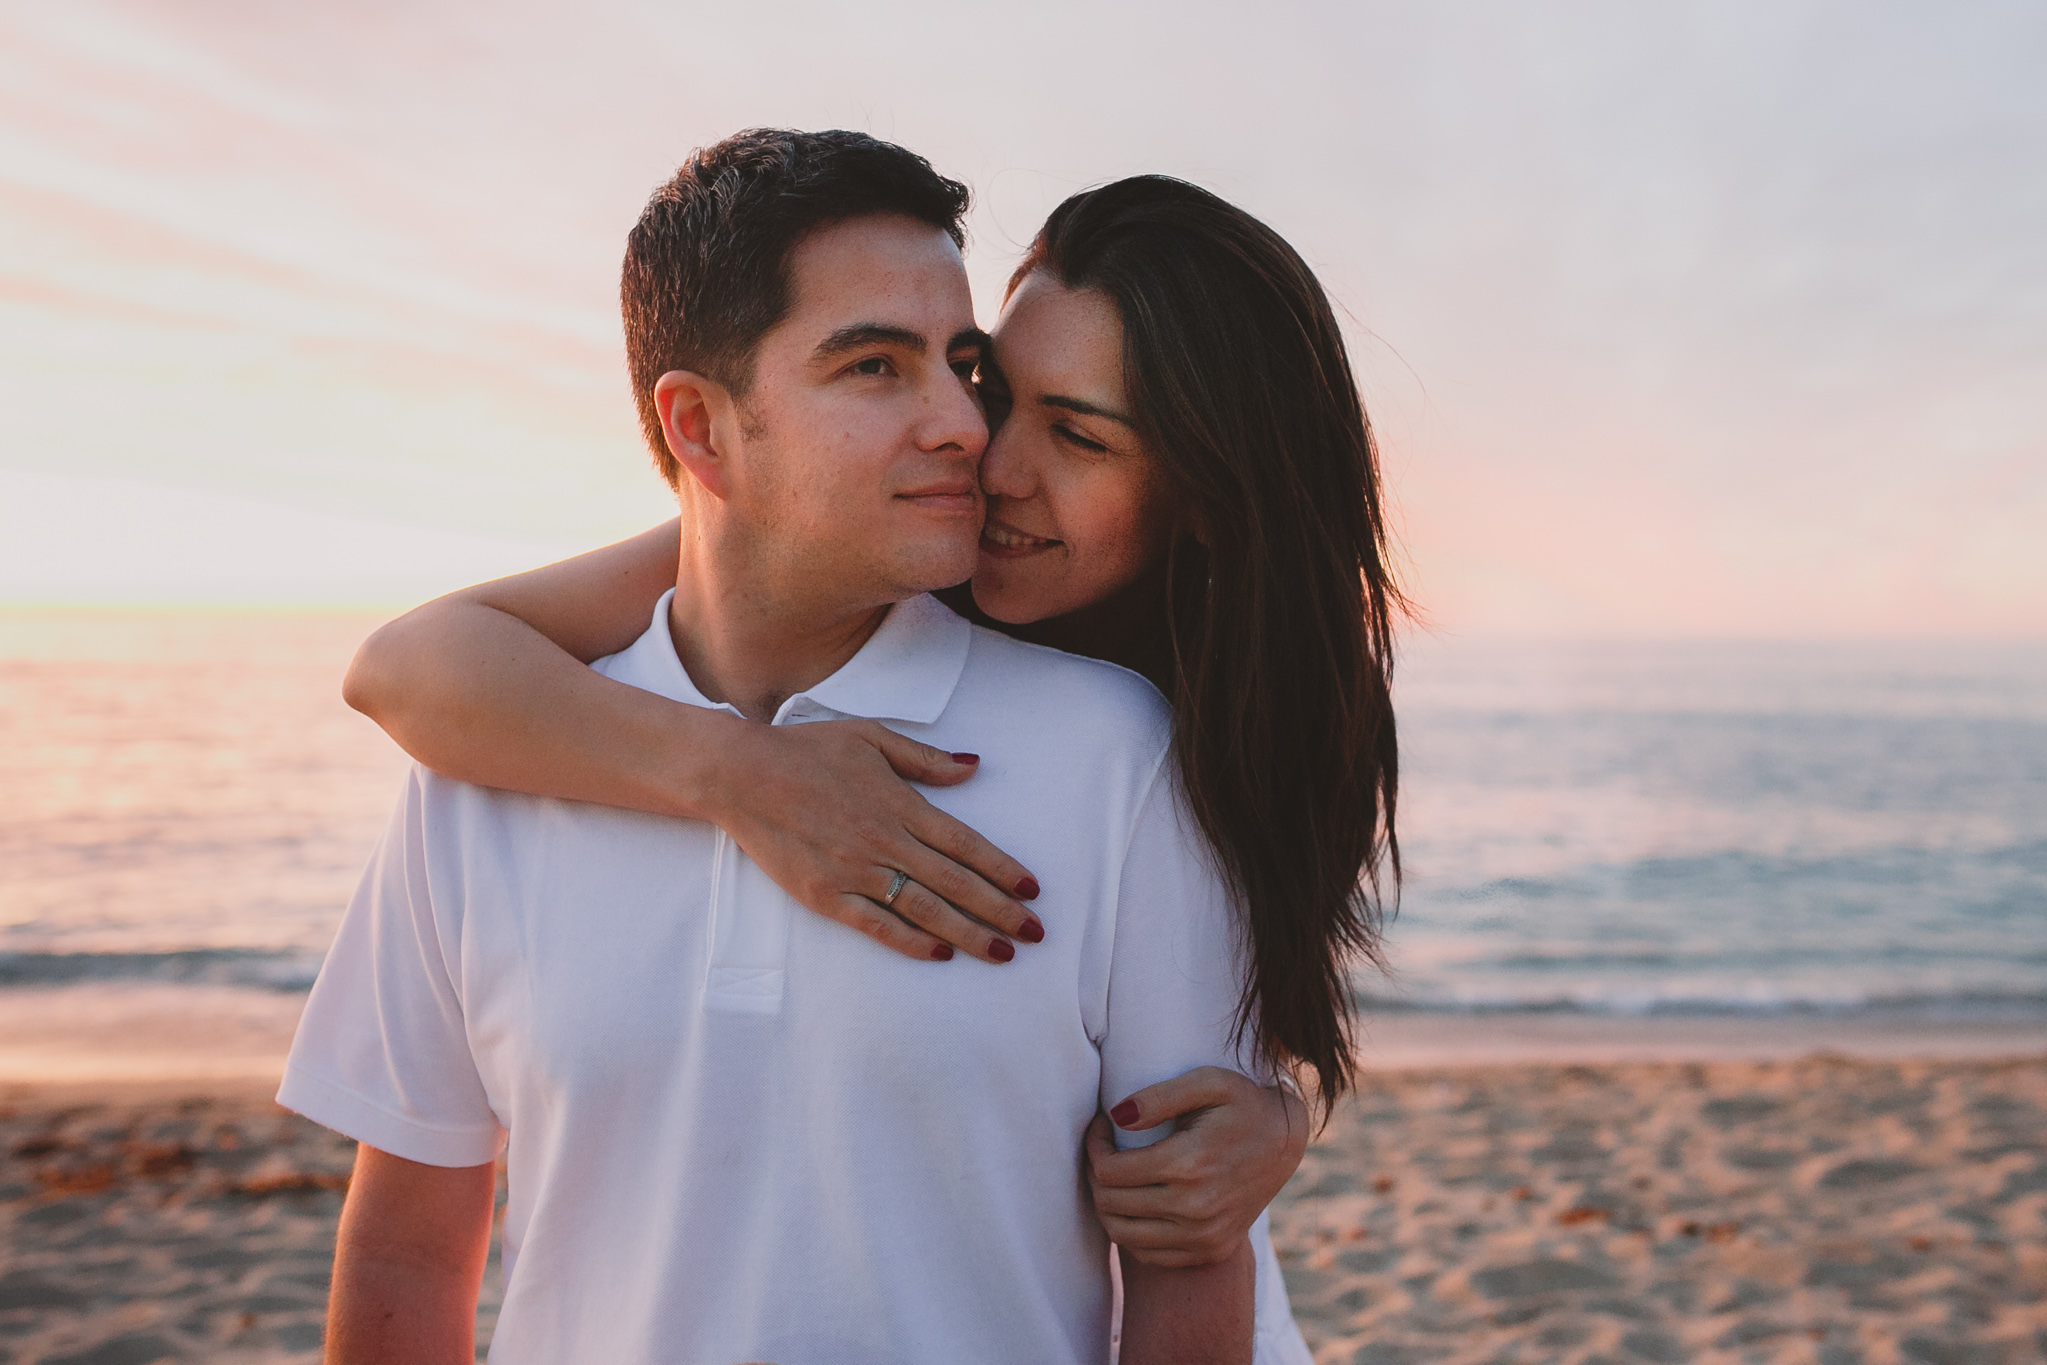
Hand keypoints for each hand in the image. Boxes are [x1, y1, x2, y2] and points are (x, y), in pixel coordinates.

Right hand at [709, 718, 1043, 964]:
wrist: (742, 775)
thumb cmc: (807, 750)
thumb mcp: (871, 737)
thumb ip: (925, 759)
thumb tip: (974, 766)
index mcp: (900, 804)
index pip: (965, 844)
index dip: (1002, 869)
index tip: (1033, 889)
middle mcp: (885, 842)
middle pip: (955, 883)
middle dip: (1000, 910)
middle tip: (1036, 932)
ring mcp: (855, 872)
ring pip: (924, 909)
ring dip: (968, 933)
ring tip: (1002, 952)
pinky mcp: (826, 895)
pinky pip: (876, 925)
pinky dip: (910, 942)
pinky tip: (939, 954)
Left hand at [1087, 1067, 1307, 1267]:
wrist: (1287, 1142)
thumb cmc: (1243, 1104)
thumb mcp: (1208, 1081)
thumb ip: (1159, 1096)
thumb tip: (1116, 1117)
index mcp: (1189, 1164)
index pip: (1109, 1171)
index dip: (1094, 1146)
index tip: (1102, 1126)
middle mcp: (1196, 1208)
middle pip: (1110, 1204)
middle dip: (1095, 1172)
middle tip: (1104, 1147)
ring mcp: (1205, 1236)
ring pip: (1122, 1234)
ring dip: (1106, 1204)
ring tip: (1114, 1175)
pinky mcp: (1211, 1250)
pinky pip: (1148, 1254)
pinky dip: (1131, 1230)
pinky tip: (1137, 1200)